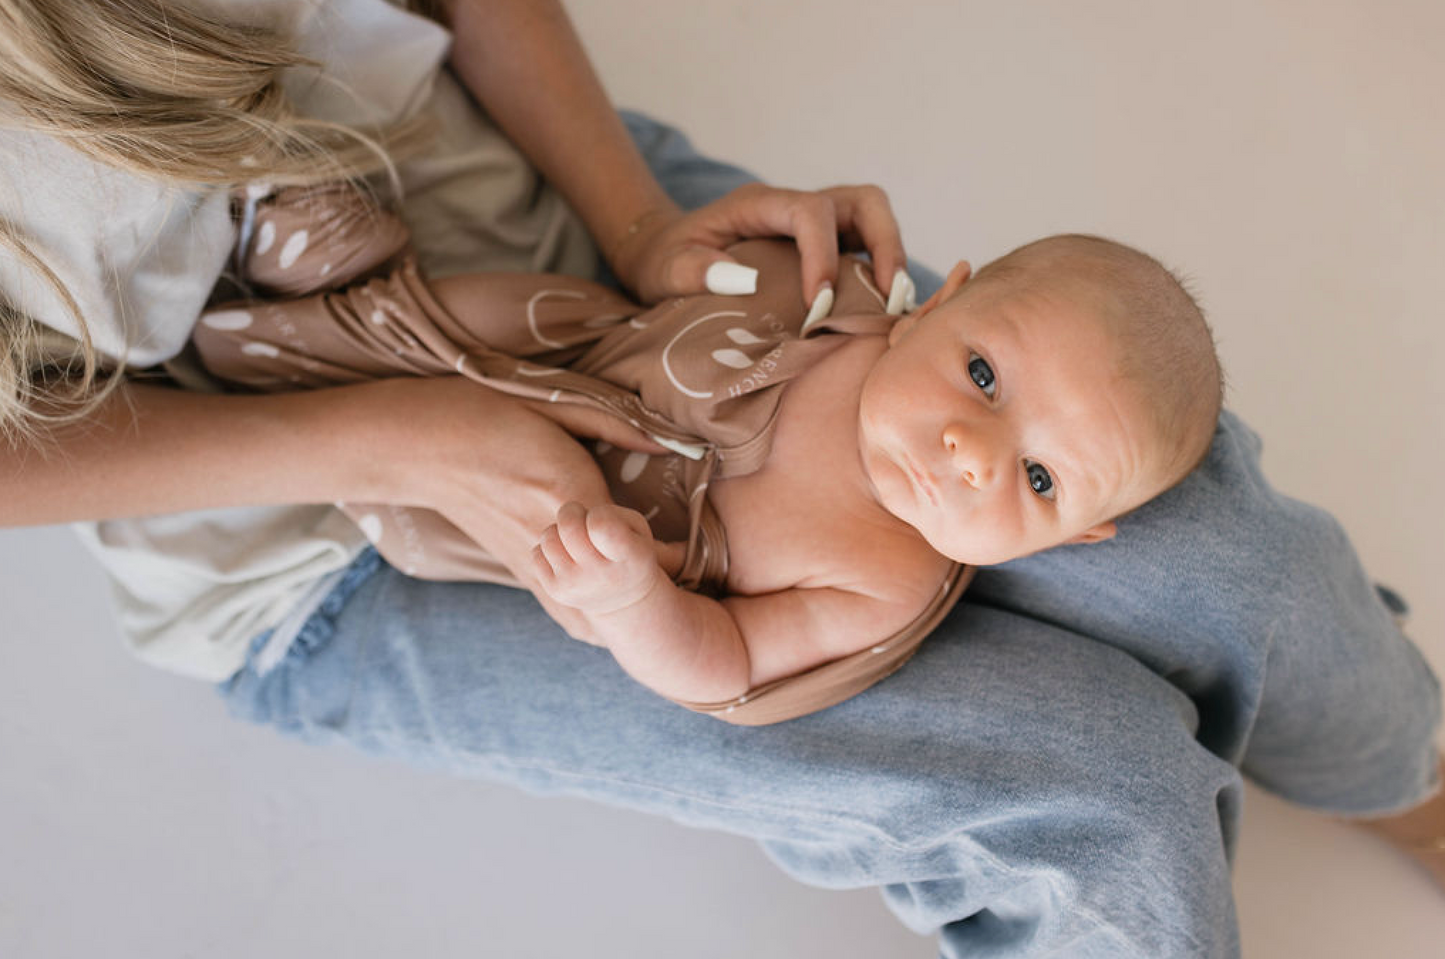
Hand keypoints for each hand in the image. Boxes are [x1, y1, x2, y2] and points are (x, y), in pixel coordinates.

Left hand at [532, 502, 663, 618]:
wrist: (623, 599)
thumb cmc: (629, 550)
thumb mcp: (637, 528)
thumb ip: (608, 514)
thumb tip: (568, 518)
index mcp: (630, 557)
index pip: (600, 526)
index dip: (598, 515)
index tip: (605, 524)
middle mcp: (602, 576)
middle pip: (568, 525)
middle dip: (573, 513)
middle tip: (584, 521)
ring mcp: (576, 585)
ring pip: (548, 537)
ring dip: (559, 531)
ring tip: (575, 541)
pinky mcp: (556, 591)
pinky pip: (536, 553)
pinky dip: (549, 548)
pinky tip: (567, 556)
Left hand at [612, 183, 908, 308]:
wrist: (667, 253)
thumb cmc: (667, 260)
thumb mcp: (665, 267)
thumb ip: (694, 270)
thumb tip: (744, 279)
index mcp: (759, 204)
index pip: (811, 212)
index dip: (824, 255)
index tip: (820, 305)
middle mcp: (795, 207)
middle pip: (864, 201)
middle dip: (886, 245)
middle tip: (889, 299)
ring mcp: (816, 226)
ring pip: (874, 220)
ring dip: (892, 260)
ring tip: (895, 309)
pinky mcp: (826, 247)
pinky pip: (867, 250)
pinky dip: (881, 277)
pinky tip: (879, 316)